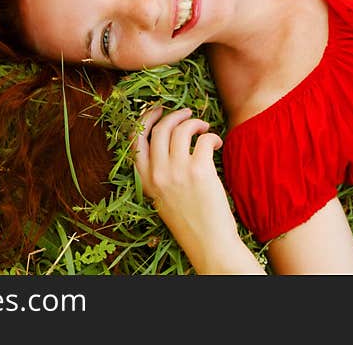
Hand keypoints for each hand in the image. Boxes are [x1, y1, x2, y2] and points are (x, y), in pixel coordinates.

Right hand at [133, 106, 237, 246]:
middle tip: (187, 113)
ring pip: (181, 129)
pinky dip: (211, 136)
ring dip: (194, 122)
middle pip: (160, 128)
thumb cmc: (189, 219)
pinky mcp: (199, 170)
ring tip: (204, 127)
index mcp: (145, 180)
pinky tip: (216, 144)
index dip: (146, 118)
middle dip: (174, 115)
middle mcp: (157, 173)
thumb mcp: (162, 196)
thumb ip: (159, 171)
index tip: (158, 110)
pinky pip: (203, 138)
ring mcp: (177, 171)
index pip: (136, 139)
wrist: (209, 243)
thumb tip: (167, 138)